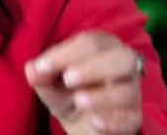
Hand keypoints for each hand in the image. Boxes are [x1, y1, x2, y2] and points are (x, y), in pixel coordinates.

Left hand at [25, 31, 143, 134]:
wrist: (84, 124)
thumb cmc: (68, 93)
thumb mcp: (50, 84)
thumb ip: (41, 75)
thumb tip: (32, 70)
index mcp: (103, 47)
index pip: (91, 42)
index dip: (65, 53)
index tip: (42, 68)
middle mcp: (123, 66)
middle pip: (123, 58)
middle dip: (93, 67)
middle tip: (67, 79)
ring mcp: (132, 93)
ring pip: (129, 90)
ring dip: (102, 95)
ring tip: (79, 100)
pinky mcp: (134, 119)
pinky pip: (132, 119)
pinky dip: (113, 121)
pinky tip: (95, 122)